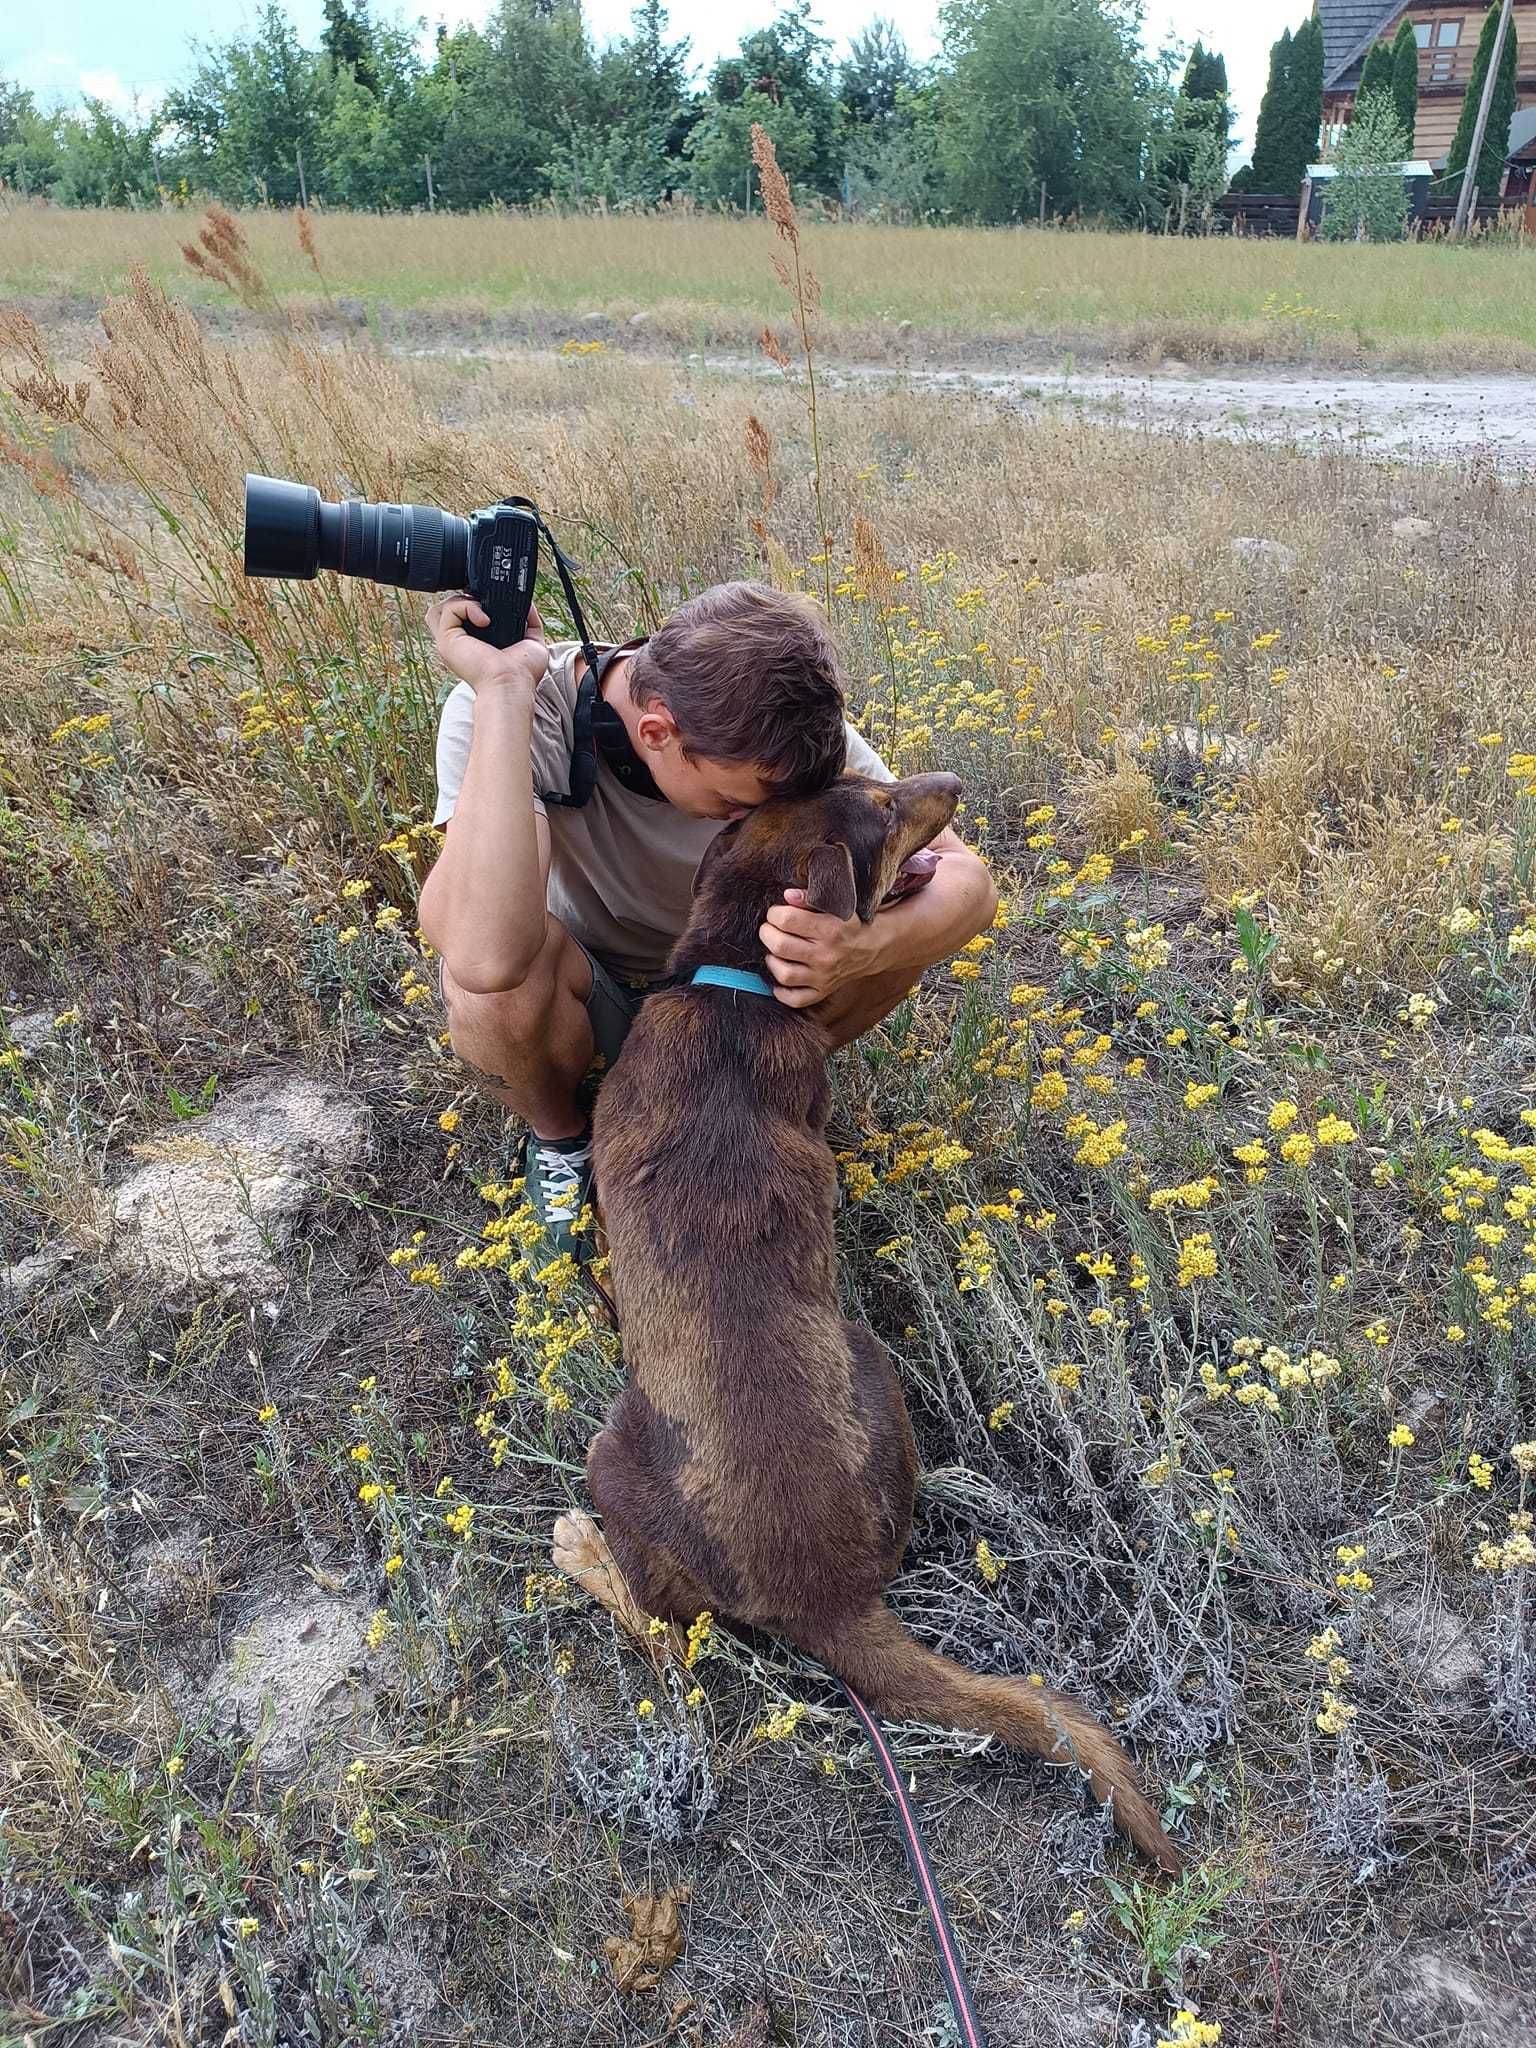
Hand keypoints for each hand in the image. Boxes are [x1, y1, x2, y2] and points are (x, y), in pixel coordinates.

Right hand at [427, 594, 548, 692]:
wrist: (512, 684)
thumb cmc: (522, 674)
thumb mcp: (532, 642)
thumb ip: (530, 621)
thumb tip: (527, 603)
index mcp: (474, 645)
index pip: (461, 618)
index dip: (471, 604)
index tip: (490, 601)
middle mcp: (459, 644)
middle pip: (444, 612)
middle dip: (462, 601)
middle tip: (482, 605)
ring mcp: (450, 643)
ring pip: (440, 609)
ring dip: (462, 602)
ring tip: (484, 615)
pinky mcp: (448, 640)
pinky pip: (448, 610)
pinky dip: (466, 607)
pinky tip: (485, 621)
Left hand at [759, 890, 876, 1008]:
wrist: (872, 947)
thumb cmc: (849, 924)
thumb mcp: (836, 904)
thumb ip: (810, 898)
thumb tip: (787, 896)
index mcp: (830, 929)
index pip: (787, 920)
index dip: (774, 913)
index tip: (775, 913)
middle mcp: (826, 955)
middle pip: (780, 946)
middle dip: (767, 933)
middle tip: (770, 929)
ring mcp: (823, 976)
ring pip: (784, 974)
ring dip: (772, 960)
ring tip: (775, 951)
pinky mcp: (822, 991)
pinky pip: (795, 999)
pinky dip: (782, 991)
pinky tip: (780, 977)